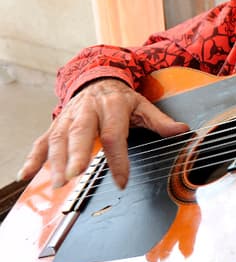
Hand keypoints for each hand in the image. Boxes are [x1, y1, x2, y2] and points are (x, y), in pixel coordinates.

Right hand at [17, 78, 187, 188]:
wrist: (97, 79)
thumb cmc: (121, 98)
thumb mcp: (143, 105)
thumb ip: (160, 120)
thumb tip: (182, 130)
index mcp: (112, 106)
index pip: (114, 135)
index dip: (117, 159)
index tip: (121, 181)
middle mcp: (87, 111)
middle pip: (80, 133)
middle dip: (76, 155)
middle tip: (75, 175)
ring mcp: (68, 118)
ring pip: (58, 139)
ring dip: (55, 161)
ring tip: (57, 183)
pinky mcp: (56, 125)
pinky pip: (41, 141)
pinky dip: (33, 158)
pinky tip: (26, 176)